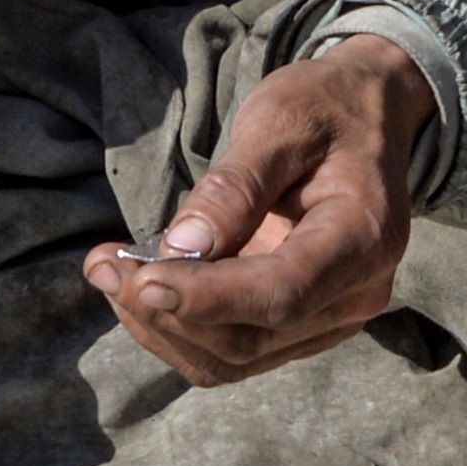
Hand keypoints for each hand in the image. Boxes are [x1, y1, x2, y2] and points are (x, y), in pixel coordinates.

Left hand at [82, 34, 434, 384]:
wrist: (363, 115)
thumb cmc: (323, 107)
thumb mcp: (280, 120)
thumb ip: (236, 185)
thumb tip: (184, 247)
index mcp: (364, 238)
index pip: (282, 293)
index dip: (207, 298)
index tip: (140, 280)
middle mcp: (355, 294)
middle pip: (251, 338)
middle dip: (167, 311)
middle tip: (102, 266)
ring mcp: (329, 318)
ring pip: (235, 358)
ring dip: (162, 327)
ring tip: (107, 272)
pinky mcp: (300, 325)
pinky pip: (234, 349)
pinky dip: (179, 327)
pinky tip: (138, 286)